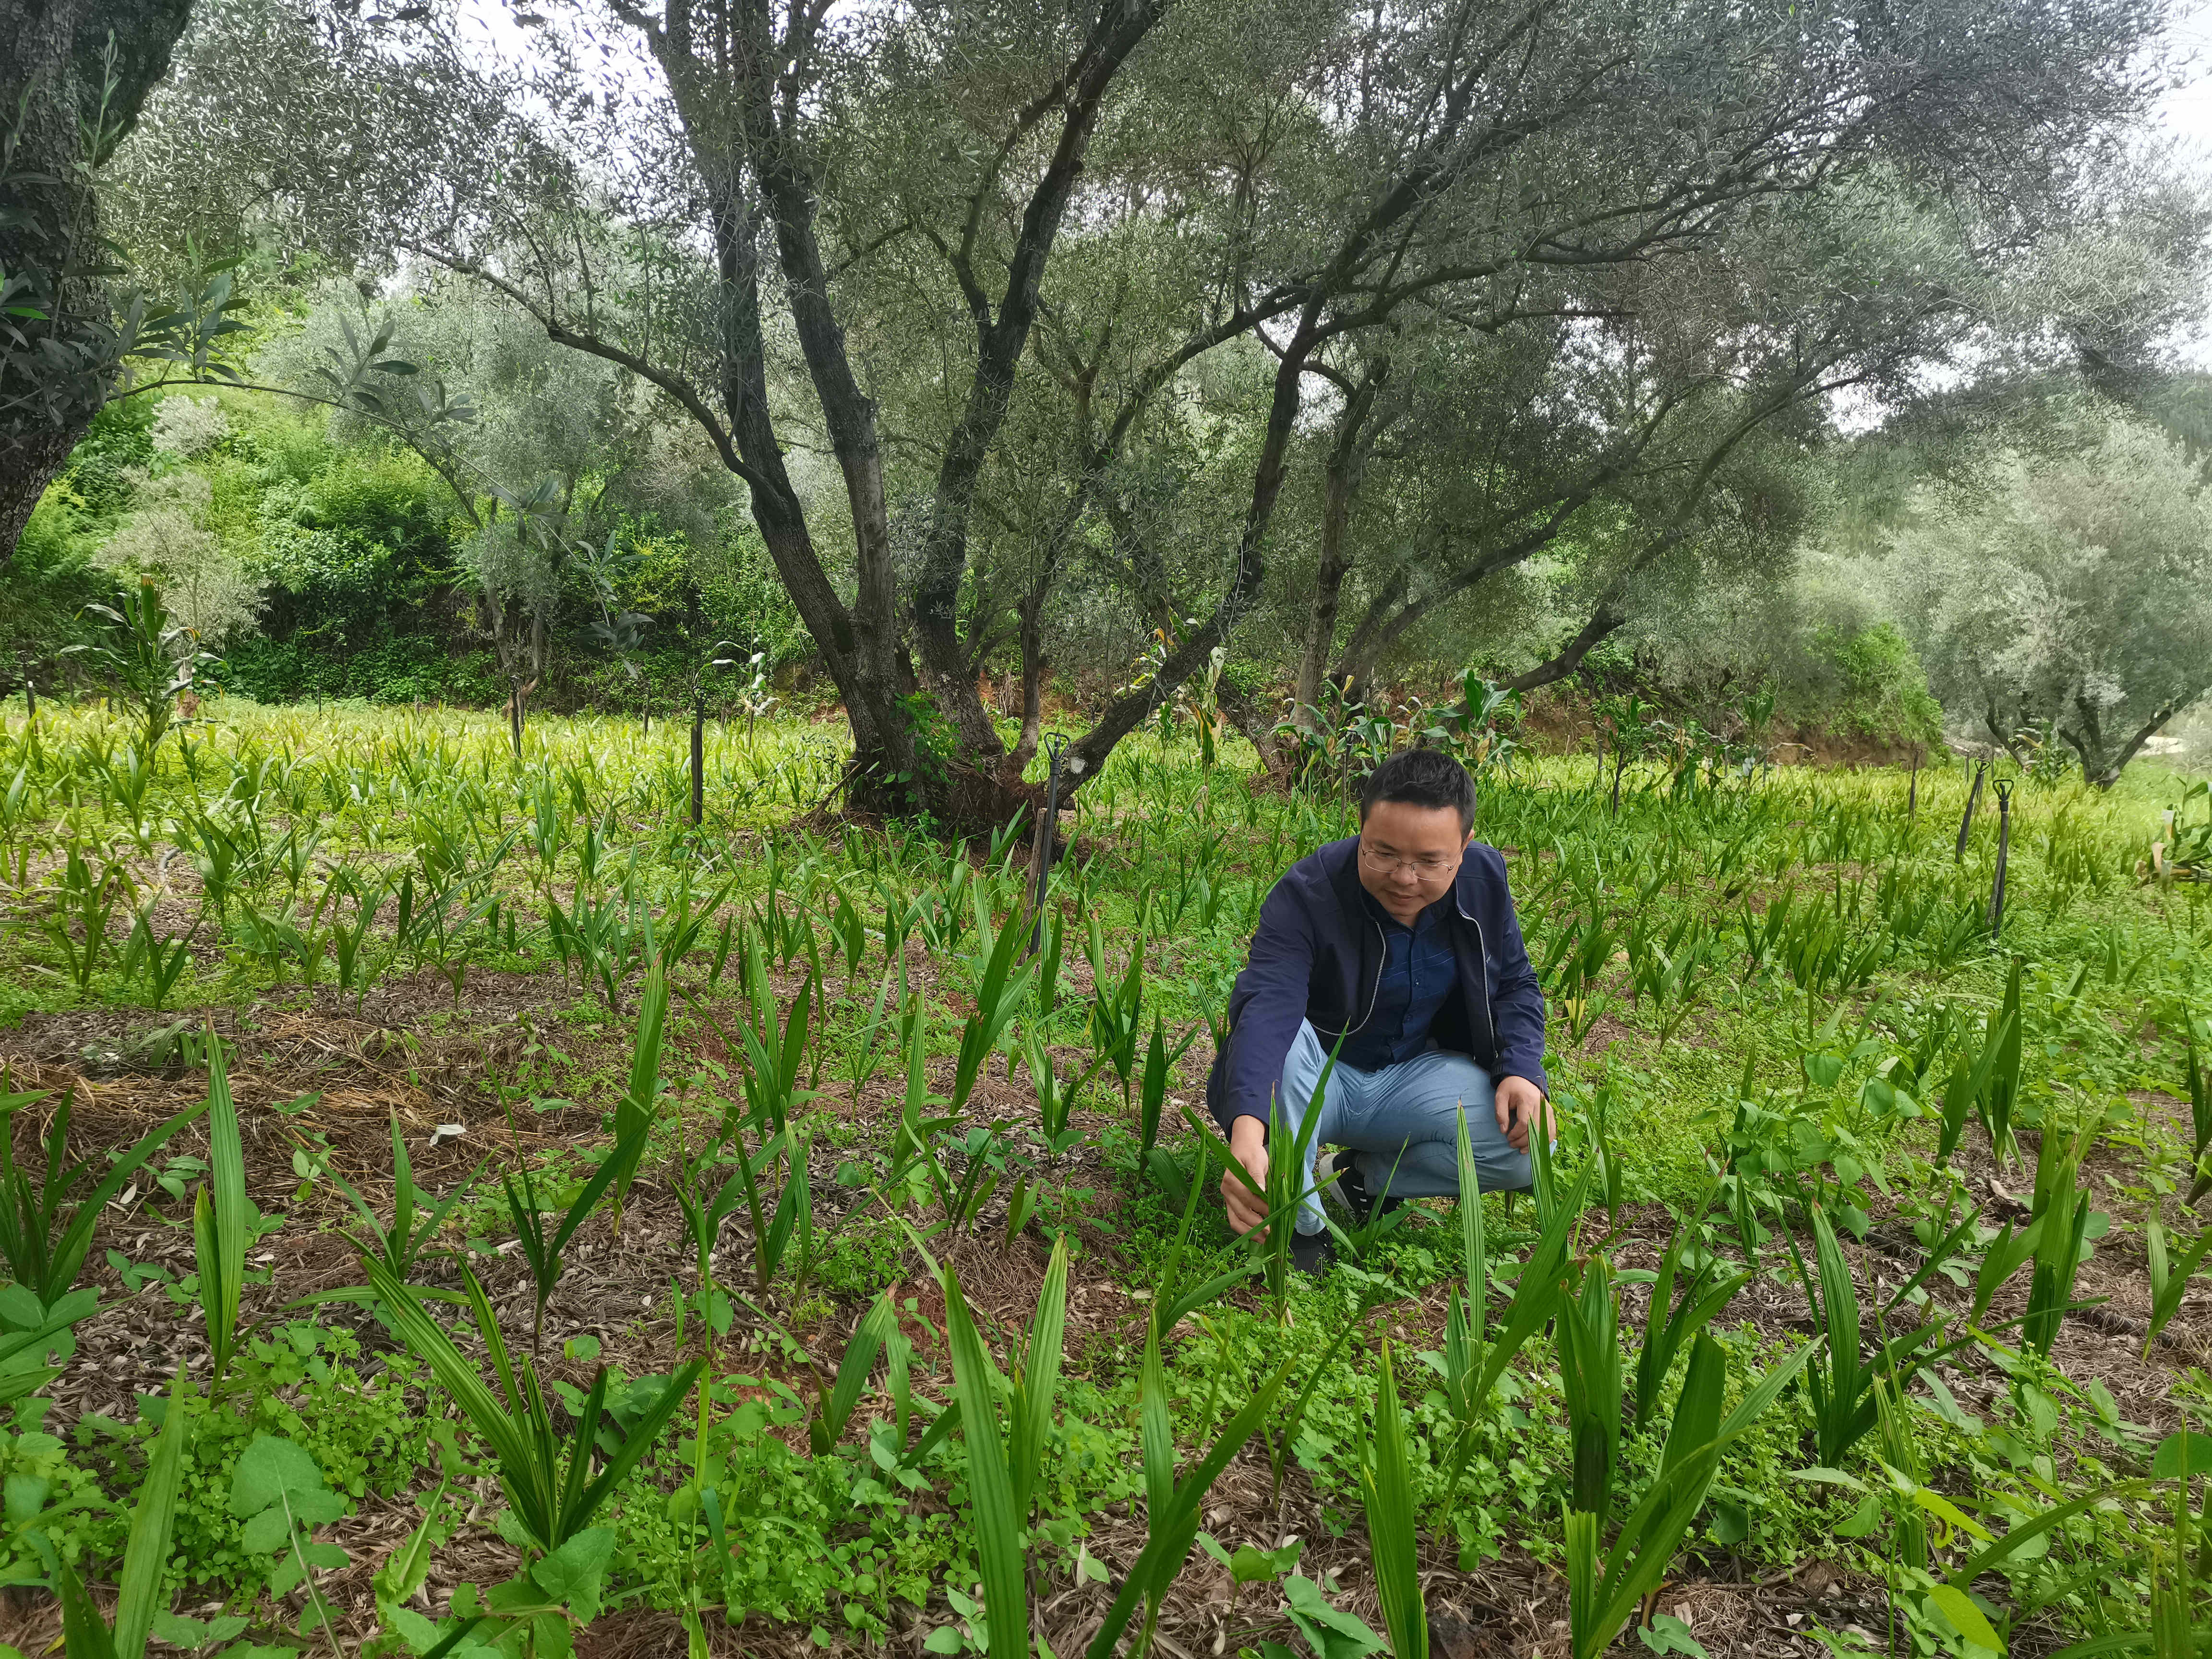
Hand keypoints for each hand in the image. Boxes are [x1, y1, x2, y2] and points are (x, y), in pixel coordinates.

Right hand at [1221, 1116, 1271, 1235]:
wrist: (1243, 1148)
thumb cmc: (1251, 1154)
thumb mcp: (1256, 1160)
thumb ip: (1257, 1175)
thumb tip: (1260, 1189)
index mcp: (1231, 1180)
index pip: (1248, 1199)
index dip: (1262, 1208)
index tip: (1277, 1214)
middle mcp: (1226, 1191)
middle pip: (1241, 1213)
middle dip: (1257, 1225)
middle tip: (1273, 1233)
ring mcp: (1227, 1199)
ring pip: (1235, 1221)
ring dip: (1250, 1233)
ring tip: (1266, 1241)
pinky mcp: (1230, 1204)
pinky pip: (1235, 1220)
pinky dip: (1246, 1230)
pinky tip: (1258, 1236)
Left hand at [1495, 1075, 1550, 1153]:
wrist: (1523, 1078)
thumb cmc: (1511, 1088)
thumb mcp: (1500, 1096)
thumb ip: (1500, 1113)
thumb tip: (1503, 1130)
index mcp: (1527, 1100)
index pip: (1524, 1123)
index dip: (1516, 1134)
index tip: (1508, 1137)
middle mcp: (1541, 1105)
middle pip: (1536, 1129)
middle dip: (1524, 1141)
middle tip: (1513, 1145)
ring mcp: (1548, 1109)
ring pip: (1545, 1132)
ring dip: (1534, 1144)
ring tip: (1523, 1150)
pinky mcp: (1551, 1112)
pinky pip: (1552, 1130)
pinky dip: (1546, 1140)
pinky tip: (1537, 1145)